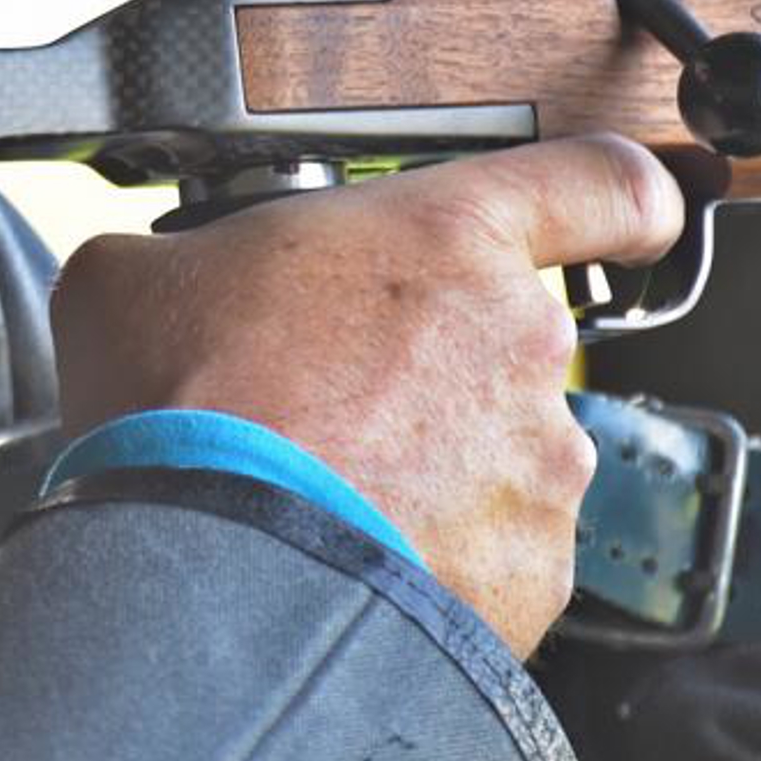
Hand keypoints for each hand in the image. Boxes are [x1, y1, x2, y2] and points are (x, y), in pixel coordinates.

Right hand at [50, 134, 681, 655]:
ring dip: (431, 467)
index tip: (626, 215)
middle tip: (327, 399)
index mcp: (447, 238)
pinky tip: (346, 557)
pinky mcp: (532, 576)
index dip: (619, 196)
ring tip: (323, 492)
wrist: (203, 578)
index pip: (599, 182)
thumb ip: (182, 249)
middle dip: (430, 368)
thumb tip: (157, 273)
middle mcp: (520, 343)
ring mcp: (538, 467)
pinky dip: (434, 556)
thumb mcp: (134, 276)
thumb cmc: (182, 413)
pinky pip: (492, 552)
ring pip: (499, 452)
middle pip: (507, 337)